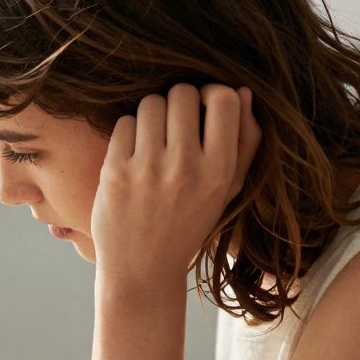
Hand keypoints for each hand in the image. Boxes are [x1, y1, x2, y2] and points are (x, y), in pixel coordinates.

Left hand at [90, 84, 260, 286]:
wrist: (142, 268)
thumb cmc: (188, 224)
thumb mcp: (228, 190)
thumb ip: (245, 142)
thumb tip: (242, 91)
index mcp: (219, 171)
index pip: (222, 99)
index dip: (211, 92)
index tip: (202, 105)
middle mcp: (185, 167)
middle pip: (182, 94)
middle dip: (178, 102)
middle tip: (174, 124)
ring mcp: (147, 169)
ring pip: (150, 104)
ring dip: (151, 114)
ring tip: (153, 138)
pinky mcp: (115, 172)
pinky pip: (123, 123)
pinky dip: (128, 131)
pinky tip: (133, 153)